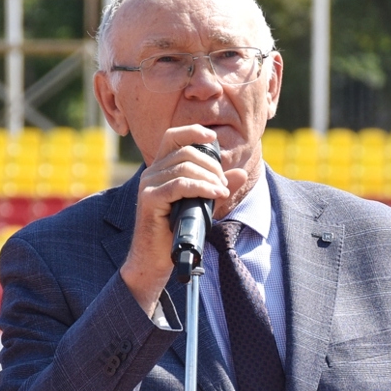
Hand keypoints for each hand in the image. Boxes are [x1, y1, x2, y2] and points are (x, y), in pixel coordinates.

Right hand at [120, 125, 246, 313]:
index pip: (173, 136)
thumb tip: (242, 173)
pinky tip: (217, 194)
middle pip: (185, 151)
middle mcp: (151, 172)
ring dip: (210, 177)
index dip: (193, 132)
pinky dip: (203, 187)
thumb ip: (220, 188)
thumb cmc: (177, 231)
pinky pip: (180, 184)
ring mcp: (148, 185)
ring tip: (221, 191)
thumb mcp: (204, 205)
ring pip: (184, 167)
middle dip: (211, 164)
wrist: (156, 259)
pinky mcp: (150, 199)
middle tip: (223, 183)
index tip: (213, 137)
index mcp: (160, 168)